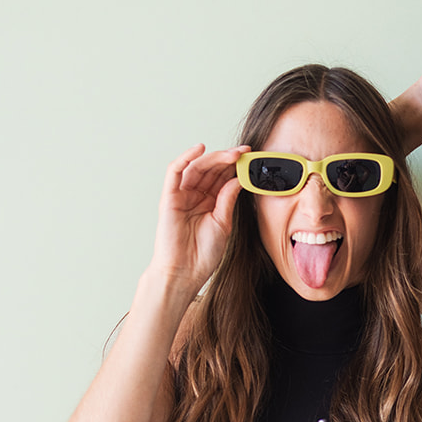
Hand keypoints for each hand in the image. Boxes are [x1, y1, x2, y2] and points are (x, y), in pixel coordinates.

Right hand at [149, 144, 245, 294]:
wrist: (185, 272)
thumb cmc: (203, 254)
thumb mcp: (223, 223)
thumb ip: (228, 199)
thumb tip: (237, 178)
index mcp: (210, 202)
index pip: (222, 178)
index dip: (236, 167)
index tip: (252, 158)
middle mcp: (195, 196)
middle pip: (211, 170)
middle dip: (228, 159)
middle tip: (244, 152)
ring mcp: (182, 195)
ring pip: (196, 167)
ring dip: (214, 158)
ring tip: (231, 154)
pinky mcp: (169, 197)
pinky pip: (175, 172)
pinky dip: (185, 158)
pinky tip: (199, 148)